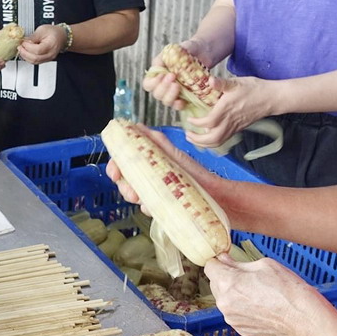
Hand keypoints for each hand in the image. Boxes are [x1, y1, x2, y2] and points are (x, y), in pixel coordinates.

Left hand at [18, 24, 66, 64]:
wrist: (61, 36)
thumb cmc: (53, 32)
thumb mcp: (42, 30)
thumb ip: (33, 37)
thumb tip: (24, 41)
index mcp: (51, 45)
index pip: (37, 50)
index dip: (28, 47)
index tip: (23, 42)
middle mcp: (50, 54)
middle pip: (35, 58)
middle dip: (25, 53)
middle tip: (20, 47)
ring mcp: (48, 58)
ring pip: (34, 62)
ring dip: (25, 57)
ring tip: (22, 50)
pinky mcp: (45, 60)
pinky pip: (35, 62)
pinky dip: (28, 58)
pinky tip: (25, 53)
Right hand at [105, 125, 228, 206]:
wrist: (222, 202)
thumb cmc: (201, 178)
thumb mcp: (177, 158)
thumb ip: (158, 142)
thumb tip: (138, 126)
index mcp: (154, 161)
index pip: (126, 160)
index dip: (116, 165)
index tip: (115, 171)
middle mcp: (153, 176)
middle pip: (126, 179)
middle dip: (124, 185)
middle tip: (131, 191)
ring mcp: (158, 193)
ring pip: (135, 194)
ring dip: (134, 198)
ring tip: (142, 200)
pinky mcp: (164, 208)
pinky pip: (148, 209)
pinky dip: (149, 209)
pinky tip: (155, 209)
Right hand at [141, 40, 211, 111]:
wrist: (203, 51)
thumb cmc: (186, 50)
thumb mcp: (172, 51)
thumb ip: (161, 60)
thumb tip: (155, 69)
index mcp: (158, 76)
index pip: (148, 84)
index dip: (153, 82)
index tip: (163, 74)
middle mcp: (164, 87)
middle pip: (157, 94)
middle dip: (163, 87)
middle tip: (172, 76)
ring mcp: (175, 93)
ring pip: (166, 101)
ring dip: (170, 95)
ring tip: (177, 86)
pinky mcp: (186, 98)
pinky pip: (179, 106)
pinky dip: (179, 104)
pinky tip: (183, 100)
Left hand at [184, 75, 273, 148]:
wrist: (271, 98)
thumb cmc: (254, 89)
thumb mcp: (236, 82)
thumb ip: (221, 83)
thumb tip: (209, 80)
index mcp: (227, 109)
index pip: (208, 122)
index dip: (196, 123)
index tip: (189, 119)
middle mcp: (230, 121)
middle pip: (212, 138)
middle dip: (198, 140)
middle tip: (187, 135)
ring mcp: (235, 127)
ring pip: (218, 142)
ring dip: (204, 143)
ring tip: (194, 139)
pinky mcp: (239, 129)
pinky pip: (224, 140)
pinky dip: (213, 142)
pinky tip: (208, 137)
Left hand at [204, 253, 322, 335]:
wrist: (304, 320)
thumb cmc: (289, 291)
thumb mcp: (264, 265)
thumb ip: (238, 263)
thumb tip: (225, 260)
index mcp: (228, 283)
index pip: (210, 267)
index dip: (219, 262)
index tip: (227, 260)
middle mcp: (225, 303)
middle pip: (215, 284)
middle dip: (226, 277)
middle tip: (247, 276)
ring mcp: (232, 319)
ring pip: (225, 300)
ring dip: (234, 294)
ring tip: (258, 292)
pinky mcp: (241, 329)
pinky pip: (235, 313)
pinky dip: (242, 308)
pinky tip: (260, 305)